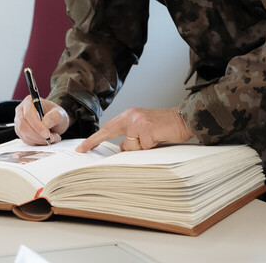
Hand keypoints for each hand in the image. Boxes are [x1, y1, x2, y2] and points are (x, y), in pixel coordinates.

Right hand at [13, 96, 69, 145]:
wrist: (54, 120)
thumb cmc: (55, 115)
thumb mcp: (60, 114)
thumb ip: (54, 116)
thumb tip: (45, 123)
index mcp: (29, 101)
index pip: (28, 114)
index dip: (37, 125)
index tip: (47, 134)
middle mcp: (21, 111)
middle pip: (23, 126)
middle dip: (38, 135)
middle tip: (51, 138)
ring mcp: (19, 122)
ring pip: (25, 135)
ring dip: (39, 140)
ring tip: (52, 138)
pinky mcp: (20, 132)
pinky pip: (26, 140)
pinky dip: (37, 142)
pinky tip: (46, 139)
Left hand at [76, 107, 193, 152]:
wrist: (183, 120)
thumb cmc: (165, 126)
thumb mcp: (144, 128)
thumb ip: (131, 136)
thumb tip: (121, 149)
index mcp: (130, 115)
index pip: (108, 127)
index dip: (94, 138)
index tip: (82, 147)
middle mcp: (131, 116)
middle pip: (108, 131)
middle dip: (95, 141)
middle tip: (82, 149)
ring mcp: (138, 122)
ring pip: (128, 146)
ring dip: (139, 149)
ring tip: (152, 140)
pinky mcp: (147, 129)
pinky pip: (141, 148)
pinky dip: (149, 148)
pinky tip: (157, 139)